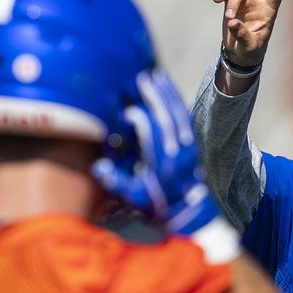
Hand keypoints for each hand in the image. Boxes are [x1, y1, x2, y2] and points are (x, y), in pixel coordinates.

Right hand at [92, 68, 228, 241]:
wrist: (188, 215)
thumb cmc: (156, 206)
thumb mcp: (133, 198)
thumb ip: (116, 182)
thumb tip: (98, 167)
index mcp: (162, 164)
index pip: (152, 132)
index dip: (141, 117)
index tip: (128, 110)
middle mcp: (178, 153)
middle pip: (168, 117)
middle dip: (156, 96)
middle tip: (144, 79)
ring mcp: (189, 148)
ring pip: (180, 115)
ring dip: (169, 94)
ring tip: (158, 77)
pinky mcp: (194, 145)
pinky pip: (187, 119)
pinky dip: (179, 103)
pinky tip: (170, 91)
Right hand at [213, 0, 287, 67]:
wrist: (239, 53)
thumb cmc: (251, 50)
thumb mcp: (250, 46)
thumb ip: (243, 34)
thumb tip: (232, 22)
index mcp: (269, 12)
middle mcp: (258, 3)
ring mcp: (245, 2)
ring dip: (233, 1)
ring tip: (229, 17)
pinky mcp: (231, 4)